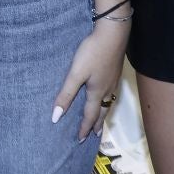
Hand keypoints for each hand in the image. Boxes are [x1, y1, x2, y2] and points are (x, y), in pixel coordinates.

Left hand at [52, 19, 129, 140]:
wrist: (113, 34)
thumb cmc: (92, 53)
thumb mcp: (76, 74)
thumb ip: (66, 94)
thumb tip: (56, 117)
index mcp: (97, 92)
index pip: (90, 116)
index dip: (84, 128)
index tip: (80, 140)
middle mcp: (107, 89)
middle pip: (103, 111)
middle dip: (98, 124)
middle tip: (95, 135)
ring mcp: (113, 80)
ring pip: (109, 102)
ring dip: (104, 113)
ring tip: (101, 119)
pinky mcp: (116, 71)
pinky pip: (112, 93)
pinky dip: (108, 101)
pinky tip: (106, 94)